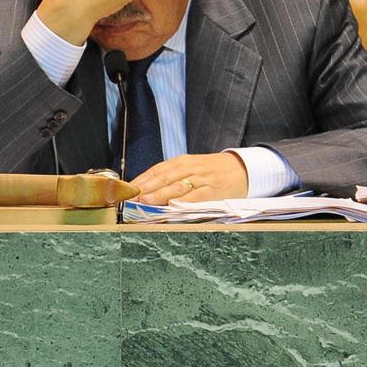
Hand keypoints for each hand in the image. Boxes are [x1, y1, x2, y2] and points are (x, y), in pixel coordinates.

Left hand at [130, 152, 248, 204]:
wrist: (242, 169)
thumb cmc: (212, 173)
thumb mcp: (190, 170)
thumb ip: (170, 179)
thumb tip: (144, 191)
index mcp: (181, 162)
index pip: (156, 171)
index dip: (140, 181)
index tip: (125, 191)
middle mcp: (189, 168)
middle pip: (163, 177)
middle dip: (145, 188)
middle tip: (130, 197)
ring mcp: (202, 179)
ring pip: (177, 186)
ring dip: (159, 194)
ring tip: (145, 201)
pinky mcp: (213, 190)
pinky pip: (196, 196)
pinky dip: (184, 200)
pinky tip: (172, 204)